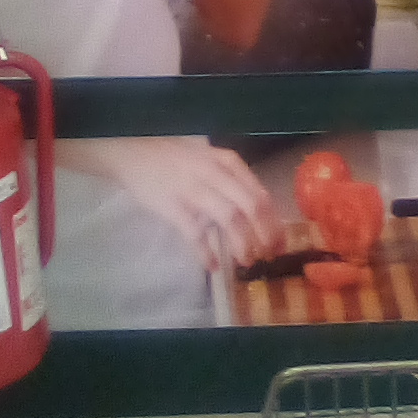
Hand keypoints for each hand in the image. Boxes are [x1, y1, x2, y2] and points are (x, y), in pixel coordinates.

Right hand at [66, 136, 282, 272]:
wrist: (136, 153)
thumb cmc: (179, 160)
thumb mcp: (212, 162)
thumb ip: (233, 183)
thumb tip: (260, 215)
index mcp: (228, 162)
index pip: (260, 194)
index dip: (274, 221)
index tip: (281, 242)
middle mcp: (215, 173)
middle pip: (251, 207)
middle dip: (265, 235)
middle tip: (269, 256)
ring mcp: (194, 189)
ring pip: (229, 218)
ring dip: (243, 243)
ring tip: (248, 261)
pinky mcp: (172, 206)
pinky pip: (195, 233)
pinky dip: (206, 251)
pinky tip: (213, 264)